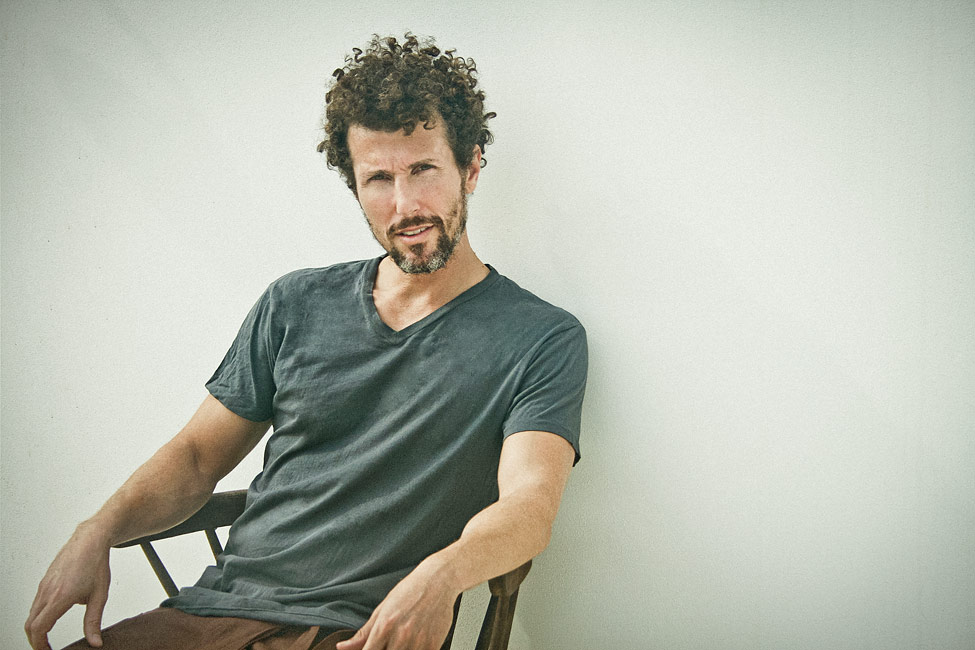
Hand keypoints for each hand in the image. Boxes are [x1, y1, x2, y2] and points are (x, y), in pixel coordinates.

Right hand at [25, 523, 111, 649]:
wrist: (90, 539)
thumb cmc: (96, 563)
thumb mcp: (100, 595)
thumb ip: (94, 621)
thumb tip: (95, 642)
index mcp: (60, 597)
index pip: (39, 628)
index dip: (40, 645)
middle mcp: (47, 592)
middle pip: (30, 624)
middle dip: (35, 640)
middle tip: (46, 649)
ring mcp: (44, 585)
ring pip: (31, 613)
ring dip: (36, 628)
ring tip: (47, 638)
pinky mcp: (44, 581)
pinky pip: (36, 602)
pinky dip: (38, 615)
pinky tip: (50, 617)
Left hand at [336, 561, 456, 649]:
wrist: (438, 580)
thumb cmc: (409, 591)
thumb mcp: (382, 609)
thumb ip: (363, 633)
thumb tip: (341, 647)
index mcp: (384, 626)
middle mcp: (400, 635)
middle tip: (388, 643)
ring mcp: (418, 641)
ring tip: (401, 641)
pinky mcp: (433, 645)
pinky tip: (414, 643)